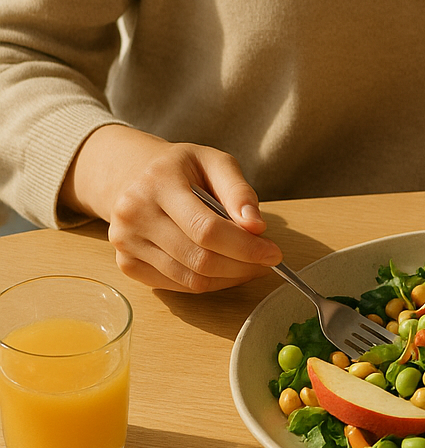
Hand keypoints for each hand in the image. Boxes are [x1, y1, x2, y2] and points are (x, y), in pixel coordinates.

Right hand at [63, 125, 282, 292]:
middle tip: (267, 262)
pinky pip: (176, 285)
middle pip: (199, 259)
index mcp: (158, 183)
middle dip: (242, 266)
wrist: (132, 176)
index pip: (206, 229)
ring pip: (189, 278)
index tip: (274, 254)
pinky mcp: (126, 263)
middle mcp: (134, 214)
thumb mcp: (215, 162)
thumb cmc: (181, 169)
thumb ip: (238, 191)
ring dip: (229, 278)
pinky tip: (225, 270)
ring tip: (250, 266)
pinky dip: (208, 283)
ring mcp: (125, 242)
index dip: (245, 247)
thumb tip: (256, 226)